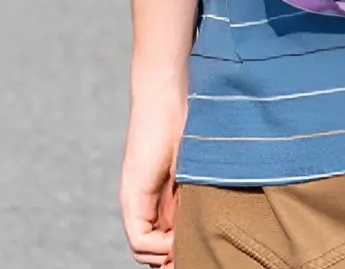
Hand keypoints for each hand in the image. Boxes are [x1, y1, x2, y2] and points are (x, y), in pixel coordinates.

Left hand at [120, 78, 187, 266]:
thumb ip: (196, 188)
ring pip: (143, 248)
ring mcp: (135, 197)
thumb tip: (211, 218)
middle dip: (173, 258)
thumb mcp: (197, 163)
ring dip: (165, 254)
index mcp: (159, 194)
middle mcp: (142, 200)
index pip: (162, 238)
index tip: (200, 248)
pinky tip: (176, 237)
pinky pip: (139, 238)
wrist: (167, 92)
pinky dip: (158, 246)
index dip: (178, 250)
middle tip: (195, 256)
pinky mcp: (133, 193)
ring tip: (186, 246)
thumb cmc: (189, 117)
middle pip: (151, 248)